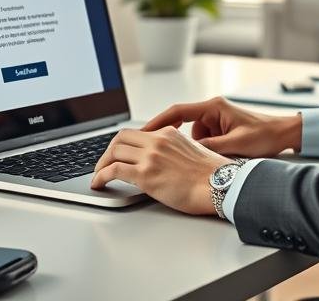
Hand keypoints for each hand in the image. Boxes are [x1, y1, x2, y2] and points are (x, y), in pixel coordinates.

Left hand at [90, 127, 228, 214]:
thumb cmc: (212, 176)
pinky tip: (99, 184)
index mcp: (169, 133)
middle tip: (104, 164)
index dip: (123, 144)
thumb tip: (163, 163)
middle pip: (120, 138)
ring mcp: (151, 156)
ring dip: (101, 164)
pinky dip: (101, 176)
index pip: (137, 132)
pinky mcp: (145, 174)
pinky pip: (114, 170)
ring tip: (98, 176)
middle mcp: (158, 141)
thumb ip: (175, 152)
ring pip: (114, 151)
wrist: (220, 186)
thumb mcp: (192, 153)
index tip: (118, 153)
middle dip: (108, 151)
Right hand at [142, 96, 301, 157]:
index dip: (158, 122)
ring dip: (197, 148)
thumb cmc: (265, 134)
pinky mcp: (220, 128)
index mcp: (213, 107)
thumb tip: (188, 153)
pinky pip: (204, 139)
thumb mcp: (235, 144)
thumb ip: (210, 148)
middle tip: (168, 155)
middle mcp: (212, 110)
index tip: (143, 132)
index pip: (177, 112)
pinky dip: (205, 149)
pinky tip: (218, 156)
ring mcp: (216, 119)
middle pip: (182, 125)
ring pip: (193, 135)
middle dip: (178, 141)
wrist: (284, 134)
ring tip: (215, 155)